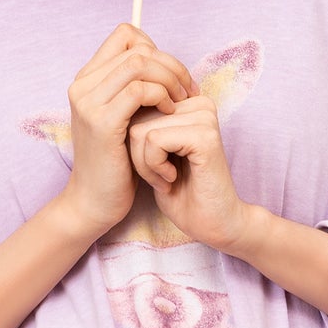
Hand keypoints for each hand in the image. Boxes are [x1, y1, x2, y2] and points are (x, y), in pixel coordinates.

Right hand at [57, 23, 198, 238]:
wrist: (95, 200)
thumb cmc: (116, 160)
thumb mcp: (122, 117)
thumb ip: (132, 88)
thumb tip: (164, 62)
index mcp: (87, 79)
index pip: (126, 35)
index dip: (157, 49)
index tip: (174, 76)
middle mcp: (82, 85)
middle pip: (137, 48)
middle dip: (171, 65)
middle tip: (188, 90)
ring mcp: (88, 102)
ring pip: (139, 64)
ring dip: (170, 79)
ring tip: (181, 102)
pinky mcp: (101, 122)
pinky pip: (139, 91)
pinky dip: (162, 97)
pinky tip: (170, 113)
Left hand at [128, 89, 254, 251]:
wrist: (210, 223)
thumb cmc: (180, 192)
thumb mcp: (152, 152)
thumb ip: (141, 124)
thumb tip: (117, 105)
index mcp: (188, 103)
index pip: (136, 107)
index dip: (135, 142)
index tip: (158, 164)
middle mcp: (199, 104)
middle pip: (136, 117)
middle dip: (138, 154)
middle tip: (162, 176)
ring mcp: (204, 118)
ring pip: (140, 130)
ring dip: (145, 164)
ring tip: (167, 179)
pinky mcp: (204, 136)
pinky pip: (153, 141)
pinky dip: (154, 167)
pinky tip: (172, 179)